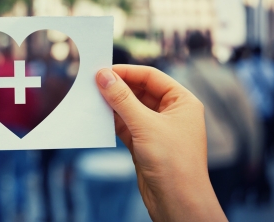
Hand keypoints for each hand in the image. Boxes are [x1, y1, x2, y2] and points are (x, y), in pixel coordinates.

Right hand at [96, 65, 225, 221]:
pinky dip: (112, 121)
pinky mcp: (145, 145)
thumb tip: (104, 76)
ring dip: (113, 104)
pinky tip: (97, 117)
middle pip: (140, 91)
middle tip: (93, 83)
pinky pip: (126, 125)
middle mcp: (172, 113)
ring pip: (131, 109)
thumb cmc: (173, 162)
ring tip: (91, 98)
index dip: (128, 71)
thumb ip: (122, 99)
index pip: (152, 77)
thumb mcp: (145, 125)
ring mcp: (158, 130)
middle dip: (118, 88)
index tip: (104, 70)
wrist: (177, 203)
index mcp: (182, 102)